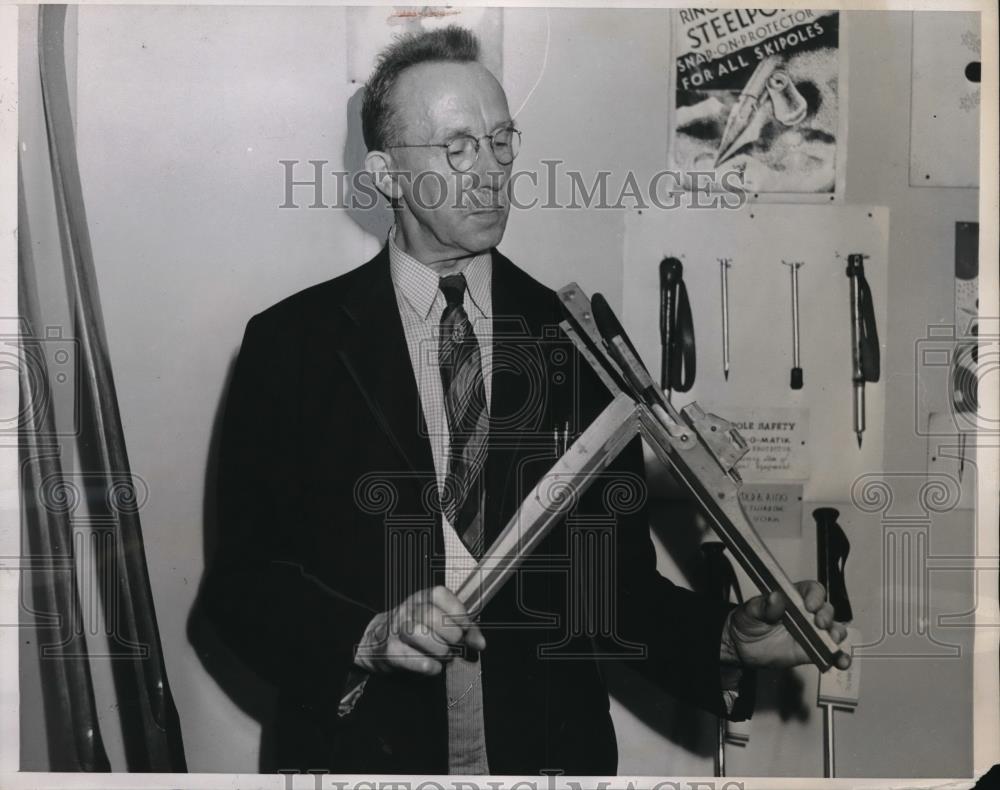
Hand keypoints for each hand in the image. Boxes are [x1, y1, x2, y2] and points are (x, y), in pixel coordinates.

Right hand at [353, 585, 484, 675]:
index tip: (466, 627)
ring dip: (439, 649)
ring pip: (418, 633)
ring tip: (445, 656)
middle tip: (456, 645)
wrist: (378, 641)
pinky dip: (427, 665)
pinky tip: (434, 666)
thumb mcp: (439, 622)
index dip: (457, 611)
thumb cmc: (417, 631)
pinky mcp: (388, 650)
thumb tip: (480, 643)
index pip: (439, 594)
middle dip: (450, 634)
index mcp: (421, 598)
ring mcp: (395, 629)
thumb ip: (463, 629)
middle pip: (430, 615)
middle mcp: (407, 609)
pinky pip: (408, 657)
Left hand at [722, 581, 850, 670]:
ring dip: (836, 634)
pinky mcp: (811, 651)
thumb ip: (763, 605)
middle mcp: (805, 613)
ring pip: (833, 630)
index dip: (815, 595)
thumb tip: (775, 598)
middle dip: (826, 615)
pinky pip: (829, 653)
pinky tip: (841, 660)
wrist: (741, 646)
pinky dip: (839, 657)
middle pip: (826, 609)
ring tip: (830, 640)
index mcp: (792, 597)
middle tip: (819, 622)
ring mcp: (810, 632)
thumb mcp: (750, 610)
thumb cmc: (747, 621)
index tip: (810, 604)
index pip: (812, 590)